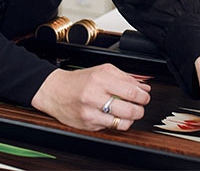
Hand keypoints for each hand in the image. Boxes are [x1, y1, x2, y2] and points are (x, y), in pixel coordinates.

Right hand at [30, 63, 150, 131]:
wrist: (54, 91)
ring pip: (122, 122)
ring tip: (129, 113)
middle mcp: (94, 96)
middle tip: (140, 106)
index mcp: (100, 79)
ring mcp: (90, 112)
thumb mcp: (102, 71)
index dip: (143, 95)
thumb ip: (124, 77)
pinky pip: (110, 128)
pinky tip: (114, 116)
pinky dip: (117, 123)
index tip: (145, 96)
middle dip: (140, 109)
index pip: (131, 90)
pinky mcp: (88, 124)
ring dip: (131, 119)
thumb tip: (143, 86)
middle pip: (129, 109)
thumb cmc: (79, 81)